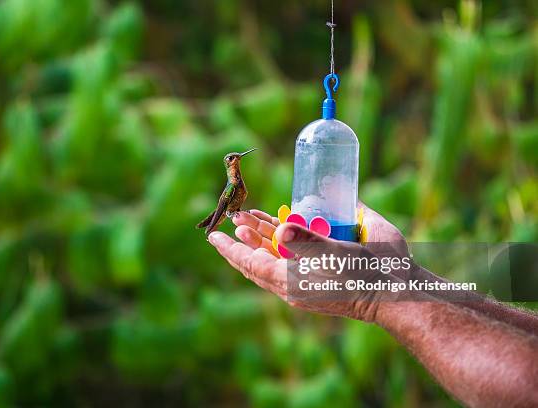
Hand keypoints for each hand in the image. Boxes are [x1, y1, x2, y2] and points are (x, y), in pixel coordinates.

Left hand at [208, 205, 415, 321]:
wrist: (395, 292)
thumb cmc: (367, 273)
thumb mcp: (336, 254)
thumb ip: (307, 240)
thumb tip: (280, 230)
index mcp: (291, 282)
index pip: (250, 264)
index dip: (231, 249)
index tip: (214, 236)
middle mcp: (292, 286)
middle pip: (257, 261)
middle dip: (244, 239)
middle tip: (235, 217)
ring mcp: (303, 285)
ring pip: (272, 261)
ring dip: (260, 240)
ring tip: (249, 219)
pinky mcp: (315, 281)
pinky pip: (288, 263)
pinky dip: (279, 246)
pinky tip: (280, 229)